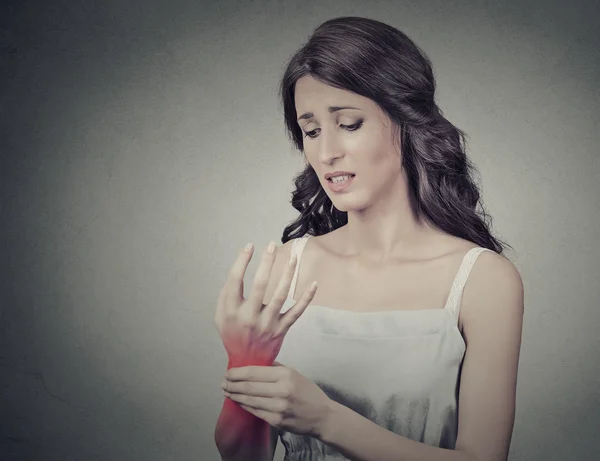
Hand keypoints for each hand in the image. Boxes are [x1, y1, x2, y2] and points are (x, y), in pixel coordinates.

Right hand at [214, 241, 317, 367]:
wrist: (246, 363)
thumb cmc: (232, 334)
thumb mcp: (220, 316)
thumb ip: (225, 294)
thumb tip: (238, 268)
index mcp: (232, 311)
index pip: (235, 280)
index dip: (241, 261)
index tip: (249, 246)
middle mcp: (249, 317)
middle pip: (260, 284)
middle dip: (266, 262)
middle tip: (271, 245)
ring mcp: (267, 324)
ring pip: (280, 295)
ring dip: (287, 275)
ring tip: (292, 258)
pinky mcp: (281, 330)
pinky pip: (296, 312)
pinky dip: (306, 298)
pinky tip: (314, 284)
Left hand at [222, 361, 332, 438]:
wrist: (322, 416)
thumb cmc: (308, 392)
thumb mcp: (294, 373)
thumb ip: (275, 368)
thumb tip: (254, 363)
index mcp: (285, 375)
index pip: (254, 372)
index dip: (237, 373)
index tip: (228, 372)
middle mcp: (281, 390)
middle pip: (249, 387)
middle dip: (232, 384)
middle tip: (223, 382)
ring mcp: (278, 407)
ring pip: (249, 400)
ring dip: (235, 395)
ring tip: (226, 391)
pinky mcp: (277, 420)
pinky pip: (255, 411)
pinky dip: (244, 405)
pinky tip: (238, 401)